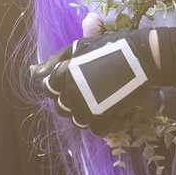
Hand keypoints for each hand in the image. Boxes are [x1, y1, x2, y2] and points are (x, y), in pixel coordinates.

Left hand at [30, 29, 161, 137]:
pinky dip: (101, 121)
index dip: (57, 83)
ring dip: (84, 110)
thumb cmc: (110, 47)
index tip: (74, 77)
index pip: (45, 87)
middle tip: (90, 85)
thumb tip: (32, 70)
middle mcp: (70, 94)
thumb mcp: (80, 47)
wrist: (142, 58)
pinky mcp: (102, 120)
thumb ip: (55, 61)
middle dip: (70, 97)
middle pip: (60, 105)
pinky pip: (93, 128)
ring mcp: (86, 109)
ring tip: (100, 96)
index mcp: (62, 75)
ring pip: (75, 118)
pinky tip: (111, 107)